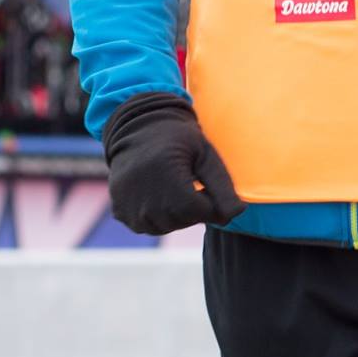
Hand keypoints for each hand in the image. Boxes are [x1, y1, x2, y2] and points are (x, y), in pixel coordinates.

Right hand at [101, 92, 245, 235]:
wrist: (140, 130)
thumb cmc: (180, 140)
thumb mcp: (206, 156)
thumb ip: (223, 186)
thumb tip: (238, 213)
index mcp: (164, 171)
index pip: (197, 209)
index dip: (211, 204)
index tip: (209, 188)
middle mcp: (141, 191)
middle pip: (181, 220)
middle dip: (195, 210)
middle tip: (193, 186)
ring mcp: (126, 203)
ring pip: (164, 227)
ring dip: (178, 216)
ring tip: (177, 190)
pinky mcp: (119, 210)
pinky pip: (146, 227)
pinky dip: (159, 218)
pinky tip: (161, 197)